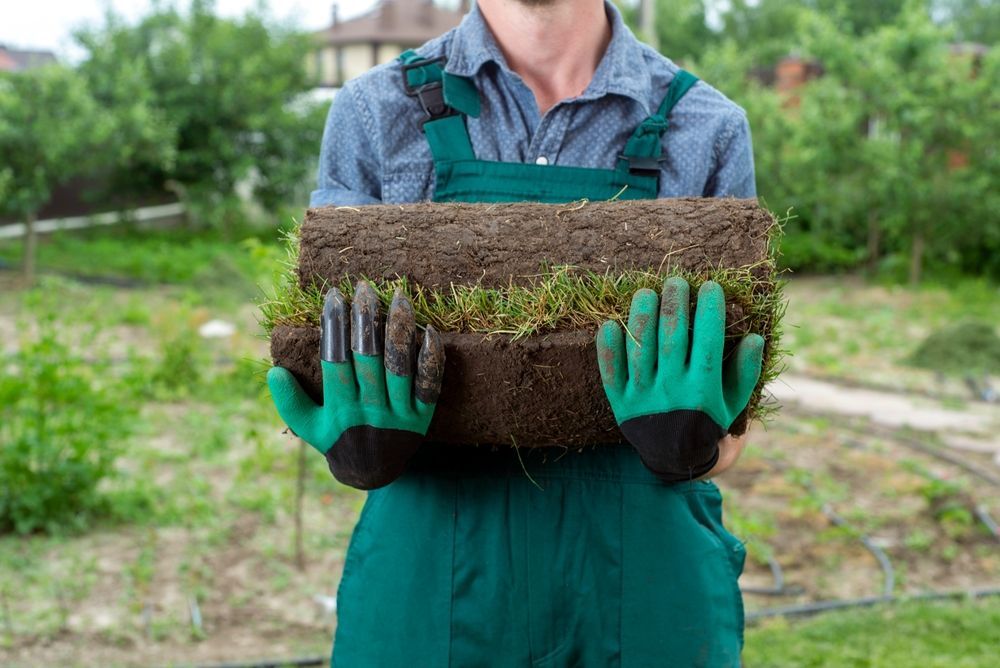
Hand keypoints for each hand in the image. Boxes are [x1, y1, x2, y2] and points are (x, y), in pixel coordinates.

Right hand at [267, 281, 444, 489]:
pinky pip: (430, 385)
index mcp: (340, 409)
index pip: (335, 361)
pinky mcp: (422, 418)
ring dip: (400, 329)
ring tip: (398, 297)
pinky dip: (431, 358)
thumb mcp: (308, 426)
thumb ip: (290, 402)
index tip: (334, 296)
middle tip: (365, 288)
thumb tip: (274, 372)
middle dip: (366, 320)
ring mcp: (398, 414)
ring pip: (400, 366)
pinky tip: (430, 331)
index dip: (334, 327)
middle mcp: (370, 411)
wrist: (373, 474)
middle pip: (368, 358)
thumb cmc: (337, 440)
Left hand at [596, 278, 762, 481]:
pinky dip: (609, 347)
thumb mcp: (733, 401)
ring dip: (642, 317)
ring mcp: (643, 396)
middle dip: (675, 305)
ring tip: (646, 292)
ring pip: (640, 349)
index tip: (712, 286)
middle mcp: (672, 391)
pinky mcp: (620, 401)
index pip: (708, 342)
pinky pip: (611, 371)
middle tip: (676, 281)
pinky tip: (611, 324)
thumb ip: (745, 371)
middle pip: (672, 339)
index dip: (710, 311)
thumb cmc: (707, 419)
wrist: (674, 458)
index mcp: (703, 389)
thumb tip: (754, 337)